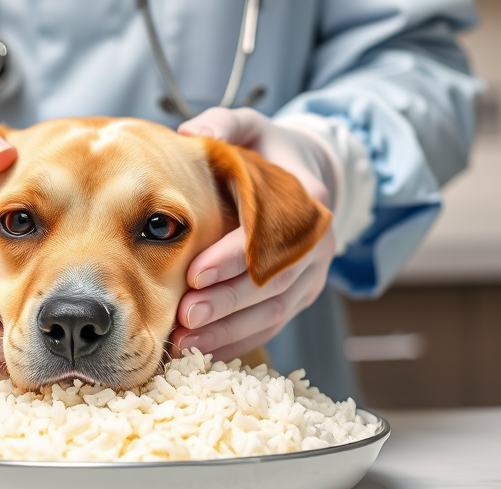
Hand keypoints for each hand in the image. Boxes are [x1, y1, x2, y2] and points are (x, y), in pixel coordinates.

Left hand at [171, 107, 336, 360]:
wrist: (311, 177)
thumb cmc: (270, 153)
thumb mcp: (252, 127)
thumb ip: (225, 124)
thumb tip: (191, 130)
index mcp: (306, 204)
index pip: (271, 237)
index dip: (235, 257)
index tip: (195, 271)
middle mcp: (315, 247)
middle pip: (273, 284)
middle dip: (227, 303)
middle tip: (185, 314)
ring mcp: (309, 278)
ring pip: (273, 313)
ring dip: (230, 331)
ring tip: (186, 342)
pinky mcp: (297, 300)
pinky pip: (270, 328)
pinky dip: (238, 343)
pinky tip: (201, 352)